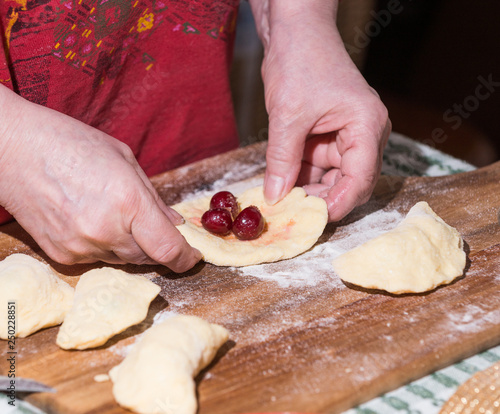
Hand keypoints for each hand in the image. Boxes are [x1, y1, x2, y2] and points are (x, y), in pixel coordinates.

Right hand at [0, 87, 200, 270]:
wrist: (13, 148)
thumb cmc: (72, 143)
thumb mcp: (125, 160)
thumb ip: (153, 199)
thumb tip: (175, 225)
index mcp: (128, 202)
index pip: (168, 249)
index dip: (186, 258)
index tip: (192, 256)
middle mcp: (106, 230)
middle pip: (148, 258)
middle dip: (159, 246)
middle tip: (155, 228)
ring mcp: (81, 246)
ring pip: (124, 260)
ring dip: (132, 246)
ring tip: (117, 215)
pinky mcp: (61, 255)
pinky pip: (97, 259)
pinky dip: (105, 246)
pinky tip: (93, 220)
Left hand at [258, 4, 390, 220]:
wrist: (294, 32)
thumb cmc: (300, 61)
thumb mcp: (287, 115)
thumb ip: (281, 160)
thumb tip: (274, 198)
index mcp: (367, 125)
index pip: (361, 177)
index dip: (339, 203)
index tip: (313, 220)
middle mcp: (364, 134)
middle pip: (349, 182)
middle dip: (321, 199)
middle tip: (292, 213)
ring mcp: (346, 136)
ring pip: (332, 178)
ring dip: (308, 190)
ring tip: (282, 201)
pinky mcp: (329, 137)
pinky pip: (318, 166)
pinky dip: (301, 177)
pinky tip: (282, 186)